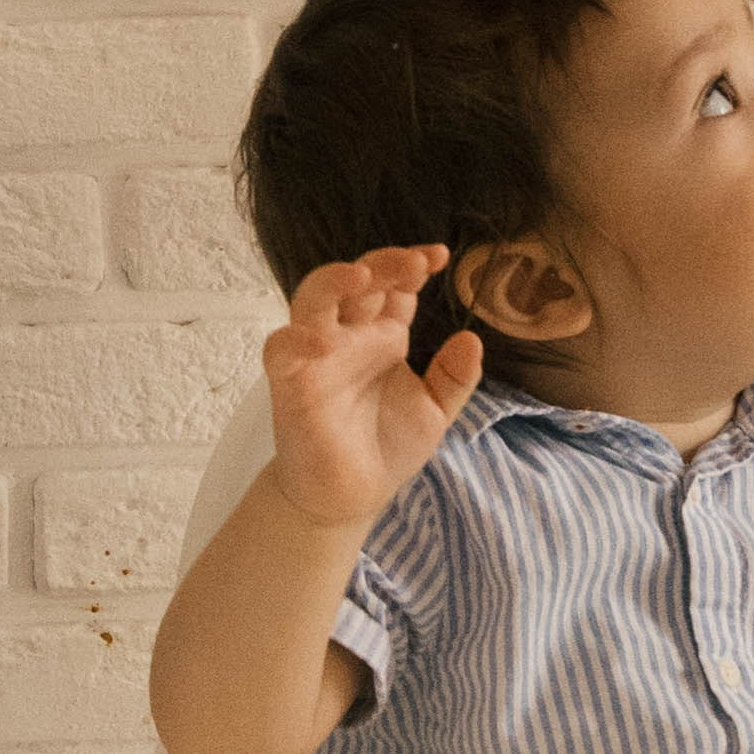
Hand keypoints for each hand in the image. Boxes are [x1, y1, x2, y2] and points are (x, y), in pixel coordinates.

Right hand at [263, 245, 481, 533]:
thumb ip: (455, 377)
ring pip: (313, 297)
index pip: (395, 286)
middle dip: (383, 263)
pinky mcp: (290, 381)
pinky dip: (297, 337)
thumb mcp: (434, 411)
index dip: (412, 265)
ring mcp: (317, 354)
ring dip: (333, 280)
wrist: (350, 497)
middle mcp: (350, 336)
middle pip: (358, 280)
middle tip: (413, 263)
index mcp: (384, 336)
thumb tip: (472, 338)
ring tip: (361, 275)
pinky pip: (281, 347)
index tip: (438, 256)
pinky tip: (324, 339)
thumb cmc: (388, 447)